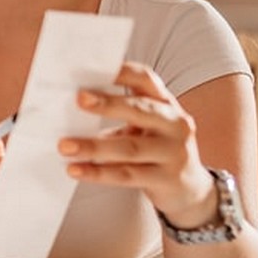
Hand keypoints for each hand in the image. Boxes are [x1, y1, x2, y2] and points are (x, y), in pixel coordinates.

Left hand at [60, 62, 214, 225]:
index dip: (123, 72)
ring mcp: (174, 152)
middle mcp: (175, 124)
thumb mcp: (147, 127)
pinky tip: (76, 170)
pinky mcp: (166, 179)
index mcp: (166, 104)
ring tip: (65, 146)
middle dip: (108, 104)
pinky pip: (127, 175)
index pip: (146, 80)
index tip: (94, 67)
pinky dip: (98, 173)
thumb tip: (72, 111)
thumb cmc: (158, 150)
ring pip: (130, 147)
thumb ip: (121, 117)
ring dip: (94, 146)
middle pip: (140, 110)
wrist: (191, 190)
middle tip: (79, 99)